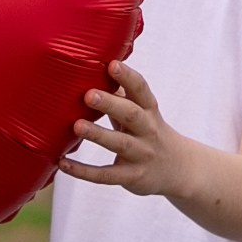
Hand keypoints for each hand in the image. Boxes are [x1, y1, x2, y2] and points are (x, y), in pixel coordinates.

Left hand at [57, 62, 192, 200]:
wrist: (178, 168)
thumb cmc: (147, 131)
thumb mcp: (141, 112)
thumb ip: (121, 94)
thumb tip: (89, 69)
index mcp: (149, 110)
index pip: (141, 90)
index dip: (128, 77)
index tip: (113, 64)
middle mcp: (148, 130)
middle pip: (131, 114)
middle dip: (111, 104)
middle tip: (89, 94)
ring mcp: (141, 154)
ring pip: (120, 143)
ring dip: (98, 134)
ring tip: (77, 126)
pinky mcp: (132, 176)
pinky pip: (106, 175)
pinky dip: (84, 171)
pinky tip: (63, 163)